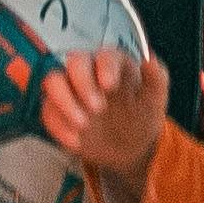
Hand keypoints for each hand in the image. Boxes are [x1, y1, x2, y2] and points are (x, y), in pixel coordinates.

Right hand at [38, 47, 169, 202]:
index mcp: (113, 64)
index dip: (105, 68)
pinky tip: (77, 140)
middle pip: (74, 61)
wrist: (129, 147)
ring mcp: (69, 91)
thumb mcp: (155, 101)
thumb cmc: (141, 116)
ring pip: (52, 81)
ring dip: (63, 101)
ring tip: (83, 124)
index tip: (110, 86)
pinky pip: (47, 112)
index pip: (104, 55)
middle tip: (98, 108)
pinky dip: (59, 126)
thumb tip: (150, 60)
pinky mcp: (57, 111)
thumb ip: (156, 79)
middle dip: (83, 83)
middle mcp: (88, 72)